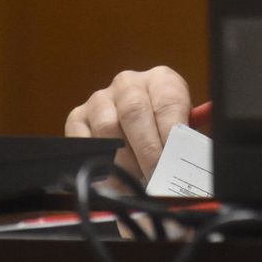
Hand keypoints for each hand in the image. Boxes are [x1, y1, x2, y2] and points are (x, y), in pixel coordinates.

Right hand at [65, 67, 192, 185]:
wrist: (141, 135)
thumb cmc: (164, 135)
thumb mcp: (179, 133)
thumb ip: (182, 142)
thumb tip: (184, 160)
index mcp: (161, 80)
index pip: (167, 101)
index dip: (170, 133)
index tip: (173, 158)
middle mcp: (128, 84)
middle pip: (134, 111)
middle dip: (146, 150)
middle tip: (154, 176)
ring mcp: (100, 99)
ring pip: (107, 126)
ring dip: (122, 160)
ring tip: (135, 182)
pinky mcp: (77, 118)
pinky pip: (83, 141)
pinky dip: (97, 164)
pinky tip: (113, 181)